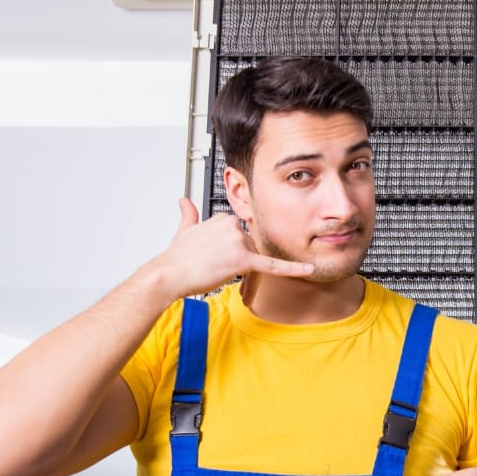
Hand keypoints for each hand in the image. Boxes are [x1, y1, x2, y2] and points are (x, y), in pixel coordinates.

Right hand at [150, 199, 312, 298]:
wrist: (169, 274)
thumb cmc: (177, 257)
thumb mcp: (184, 230)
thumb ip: (188, 214)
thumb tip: (184, 201)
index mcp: (223, 218)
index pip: (242, 236)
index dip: (231, 250)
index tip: (215, 255)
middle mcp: (233, 226)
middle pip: (250, 248)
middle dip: (237, 259)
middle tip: (213, 264)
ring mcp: (239, 242)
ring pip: (253, 259)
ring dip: (239, 267)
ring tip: (215, 268)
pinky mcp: (243, 260)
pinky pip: (272, 265)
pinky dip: (292, 269)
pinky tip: (307, 270)